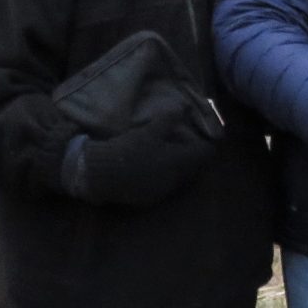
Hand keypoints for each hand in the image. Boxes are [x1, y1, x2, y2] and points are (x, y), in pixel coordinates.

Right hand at [65, 115, 219, 206]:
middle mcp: (175, 180)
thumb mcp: (149, 131)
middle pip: (193, 167)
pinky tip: (151, 167)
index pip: (204, 154)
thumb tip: (183, 108)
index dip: (205, 144)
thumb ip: (168, 120)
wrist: (102, 175)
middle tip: (184, 143)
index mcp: (178, 162)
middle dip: (191, 156)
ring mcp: (162, 191)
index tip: (201, 136)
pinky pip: (163, 185)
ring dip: (176, 166)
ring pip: (178, 177)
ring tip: (166, 154)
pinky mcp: (148, 199)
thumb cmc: (129, 149)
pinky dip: (162, 176)